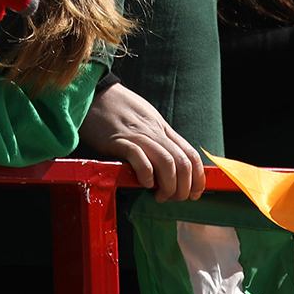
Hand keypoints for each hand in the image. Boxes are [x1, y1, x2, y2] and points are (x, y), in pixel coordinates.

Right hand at [79, 82, 204, 201]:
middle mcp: (155, 132)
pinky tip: (144, 183)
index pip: (192, 155)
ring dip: (168, 186)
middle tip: (173, 198)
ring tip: (159, 195)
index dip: (198, 179)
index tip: (193, 193)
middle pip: (183, 163)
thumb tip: (171, 164)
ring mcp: (138, 136)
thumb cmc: (119, 110)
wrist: (96, 95)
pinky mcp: (119, 140)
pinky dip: (146, 175)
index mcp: (163, 129)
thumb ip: (159, 140)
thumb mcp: (147, 121)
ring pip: (167, 163)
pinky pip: (140, 158)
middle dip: (184, 188)